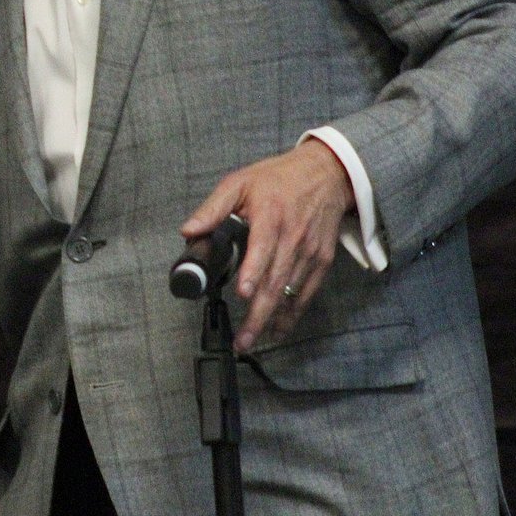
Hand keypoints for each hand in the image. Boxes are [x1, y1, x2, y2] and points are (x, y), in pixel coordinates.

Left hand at [181, 140, 353, 352]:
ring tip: (252, 340)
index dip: (254, 272)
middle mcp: (293, 238)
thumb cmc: (278, 179)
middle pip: (275, 281)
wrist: (326, 175)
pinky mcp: (322, 261)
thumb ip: (213, 208)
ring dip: (272, 319)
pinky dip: (293, 313)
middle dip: (258, 314)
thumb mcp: (240, 182)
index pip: (262, 249)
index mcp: (270, 217)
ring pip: (290, 292)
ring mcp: (310, 252)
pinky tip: (278, 329)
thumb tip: (188, 231)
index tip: (243, 293)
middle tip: (241, 339)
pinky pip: (307, 293)